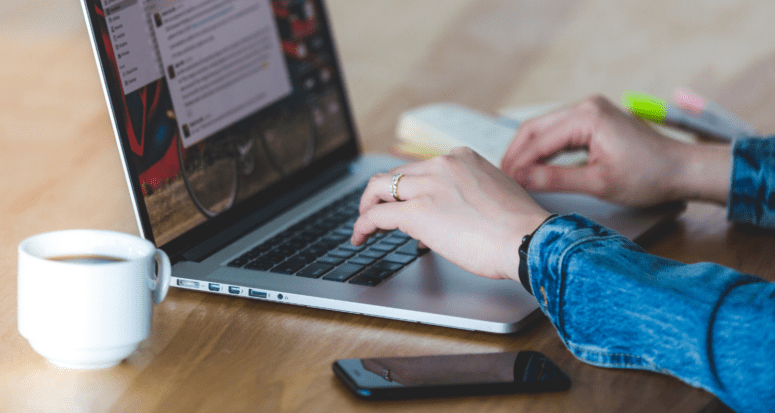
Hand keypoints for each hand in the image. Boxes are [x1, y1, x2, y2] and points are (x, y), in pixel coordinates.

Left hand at [352, 147, 550, 281]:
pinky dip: (363, 225)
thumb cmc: (520, 226)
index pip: (423, 168)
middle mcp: (441, 165)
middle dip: (384, 194)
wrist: (527, 239)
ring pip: (379, 187)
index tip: (412, 203)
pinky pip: (377, 215)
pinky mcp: (416, 212)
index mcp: (462, 158)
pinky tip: (360, 236)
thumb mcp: (495, 193)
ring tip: (364, 222)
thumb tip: (454, 213)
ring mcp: (427, 186)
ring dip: (367, 205)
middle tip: (377, 210)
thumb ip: (469, 193)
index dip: (412, 189)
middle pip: (397, 175)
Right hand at [500, 95, 730, 206]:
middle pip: (536, 128)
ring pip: (545, 129)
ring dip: (527, 151)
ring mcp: (590, 110)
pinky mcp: (594, 119)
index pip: (539, 139)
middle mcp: (585, 106)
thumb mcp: (599, 182)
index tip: (503, 183)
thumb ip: (556, 179)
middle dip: (516, 153)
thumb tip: (520, 178)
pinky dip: (544, 149)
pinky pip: (559, 132)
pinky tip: (534, 165)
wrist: (682, 169)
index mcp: (586, 116)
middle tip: (500, 178)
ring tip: (512, 174)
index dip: (517, 162)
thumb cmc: (649, 176)